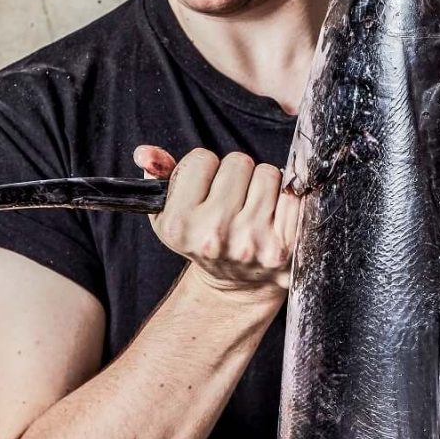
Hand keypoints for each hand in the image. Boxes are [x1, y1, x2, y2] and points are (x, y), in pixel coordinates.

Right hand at [133, 144, 298, 298]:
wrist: (237, 286)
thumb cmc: (205, 239)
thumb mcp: (171, 211)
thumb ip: (158, 174)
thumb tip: (145, 152)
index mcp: (180, 225)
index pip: (202, 159)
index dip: (205, 168)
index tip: (206, 187)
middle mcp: (214, 235)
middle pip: (238, 162)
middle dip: (237, 174)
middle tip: (233, 198)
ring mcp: (251, 242)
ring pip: (268, 174)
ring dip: (263, 184)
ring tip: (252, 208)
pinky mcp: (284, 247)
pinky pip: (294, 195)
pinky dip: (286, 199)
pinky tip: (273, 217)